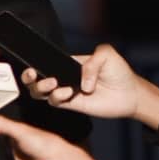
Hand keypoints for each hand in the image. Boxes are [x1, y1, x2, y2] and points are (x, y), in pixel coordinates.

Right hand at [22, 43, 158, 126]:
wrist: (130, 93)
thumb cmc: (119, 72)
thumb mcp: (107, 54)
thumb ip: (92, 61)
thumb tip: (81, 82)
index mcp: (68, 63)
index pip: (47, 61)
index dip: (36, 62)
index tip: (32, 62)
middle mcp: (64, 77)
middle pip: (37, 78)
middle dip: (28, 77)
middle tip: (32, 74)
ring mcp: (67, 91)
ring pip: (41, 92)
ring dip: (40, 87)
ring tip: (52, 83)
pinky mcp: (72, 105)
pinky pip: (56, 102)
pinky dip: (57, 97)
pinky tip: (68, 92)